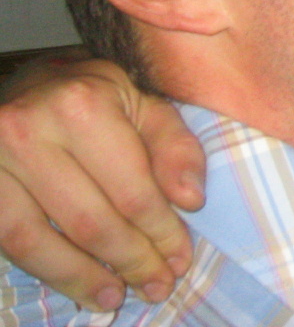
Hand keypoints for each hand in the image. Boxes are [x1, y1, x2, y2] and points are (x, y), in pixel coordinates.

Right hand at [0, 57, 205, 309]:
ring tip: (116, 297)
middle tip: (157, 284)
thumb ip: (175, 147)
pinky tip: (77, 284)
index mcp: (83, 104)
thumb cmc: (96, 95)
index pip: (131, 189)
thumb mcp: (145, 104)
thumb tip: (191, 200)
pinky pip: (8, 239)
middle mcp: (30, 129)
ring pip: (37, 239)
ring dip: (82, 277)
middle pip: (88, 219)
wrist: (32, 81)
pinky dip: (47, 269)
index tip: (180, 259)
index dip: (161, 232)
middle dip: (130, 260)